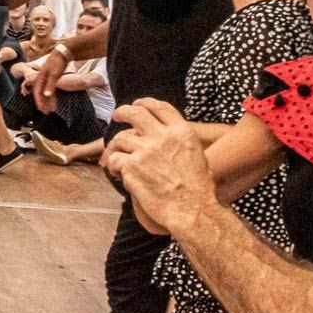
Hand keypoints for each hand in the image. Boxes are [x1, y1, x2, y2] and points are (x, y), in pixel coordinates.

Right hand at [28, 48, 68, 111]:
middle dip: (43, 104)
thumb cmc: (57, 63)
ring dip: (48, 102)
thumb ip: (50, 86)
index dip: (39, 101)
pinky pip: (51, 91)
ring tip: (51, 111)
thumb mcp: (54, 75)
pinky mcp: (52, 80)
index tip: (41, 109)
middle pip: (41, 94)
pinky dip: (52, 97)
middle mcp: (42, 80)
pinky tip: (54, 103)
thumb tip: (46, 96)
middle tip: (46, 113)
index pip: (37, 92)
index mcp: (40, 79)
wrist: (62, 54)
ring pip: (46, 94)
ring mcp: (47, 80)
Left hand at [103, 100, 217, 234]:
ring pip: (120, 139)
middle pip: (135, 113)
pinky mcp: (132, 167)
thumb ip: (179, 142)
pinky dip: (114, 166)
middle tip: (117, 115)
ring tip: (116, 157)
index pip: (160, 107)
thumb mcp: (197, 155)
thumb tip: (166, 136)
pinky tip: (118, 173)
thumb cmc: (198, 189)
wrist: (193, 209)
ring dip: (116, 147)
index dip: (146, 103)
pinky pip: (115, 160)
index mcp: (181, 132)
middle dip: (123, 112)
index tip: (138, 104)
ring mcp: (145, 151)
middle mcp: (163, 137)